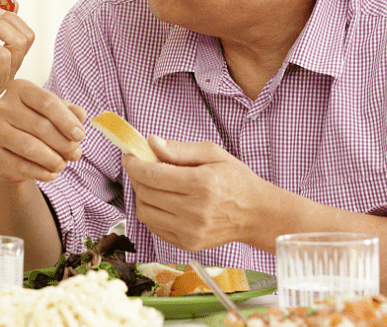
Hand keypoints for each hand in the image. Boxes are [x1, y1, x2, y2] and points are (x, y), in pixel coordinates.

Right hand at [0, 79, 86, 182]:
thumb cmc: (35, 125)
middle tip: (75, 154)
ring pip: (29, 147)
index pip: (47, 102)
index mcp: (19, 89)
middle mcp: (2, 106)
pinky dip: (40, 172)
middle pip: (40, 126)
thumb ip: (70, 112)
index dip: (67, 120)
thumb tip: (80, 115)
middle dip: (63, 143)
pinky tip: (50, 174)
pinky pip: (19, 165)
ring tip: (63, 165)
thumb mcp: (55, 114)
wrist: (10, 148)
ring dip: (52, 160)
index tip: (80, 135)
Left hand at [123, 136, 274, 251]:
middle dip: (137, 177)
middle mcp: (195, 210)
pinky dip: (151, 212)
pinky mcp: (188, 243)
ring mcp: (191, 231)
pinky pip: (154, 227)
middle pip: (146, 193)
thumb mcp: (213, 154)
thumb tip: (151, 143)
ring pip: (145, 212)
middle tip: (140, 167)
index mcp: (202, 184)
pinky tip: (161, 201)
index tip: (129, 157)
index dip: (135, 164)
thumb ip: (179, 149)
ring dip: (141, 195)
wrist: (256, 214)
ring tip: (152, 185)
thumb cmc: (236, 180)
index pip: (153, 175)